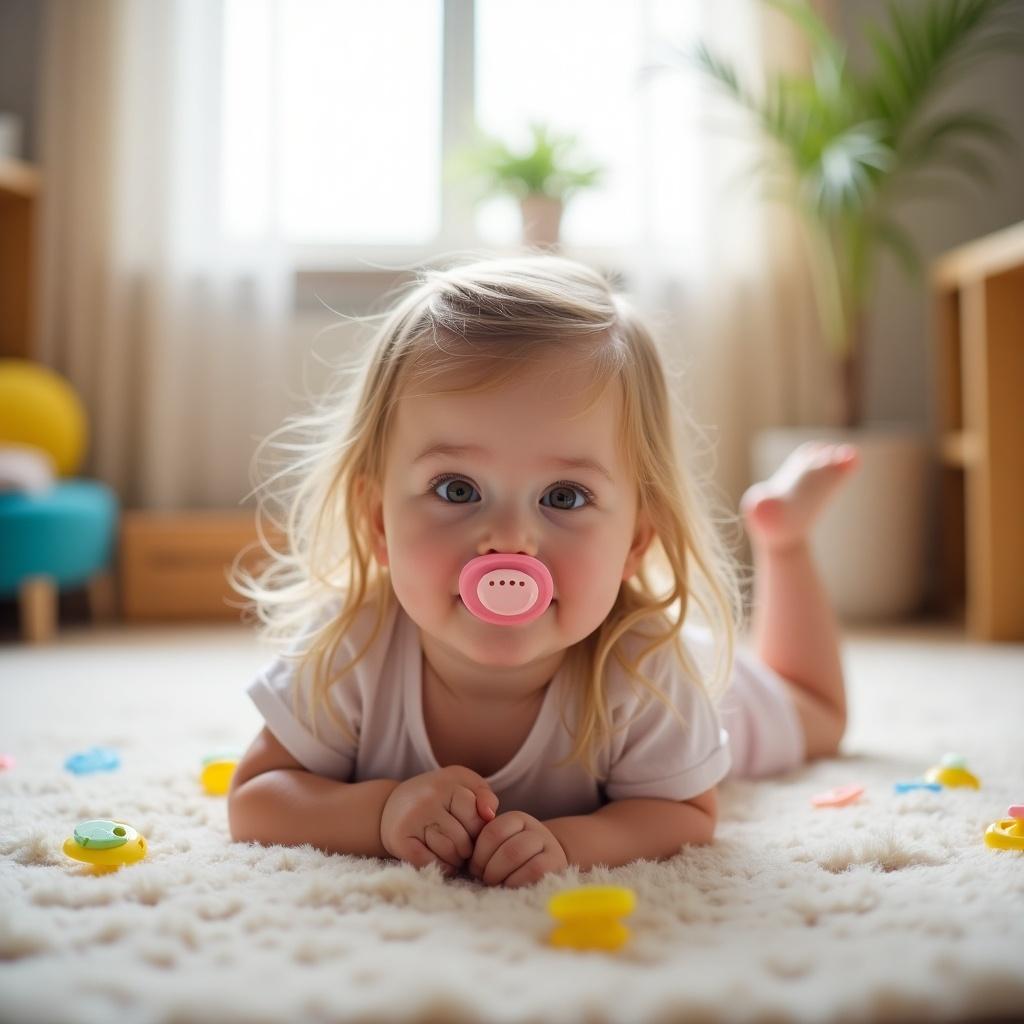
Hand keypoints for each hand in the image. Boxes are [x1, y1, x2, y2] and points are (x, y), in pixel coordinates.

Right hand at [380, 766, 498, 876]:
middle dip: (467, 846)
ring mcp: (411, 819)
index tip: (470, 827)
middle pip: (463, 838)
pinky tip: (439, 859)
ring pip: (449, 852)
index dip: (477, 828)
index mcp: (447, 783)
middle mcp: (427, 799)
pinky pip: (430, 862)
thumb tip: (490, 815)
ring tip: (451, 851)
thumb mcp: (463, 784)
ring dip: (455, 859)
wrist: (392, 804)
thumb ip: (484, 795)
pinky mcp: (398, 839)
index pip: (476, 817)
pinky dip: (440, 866)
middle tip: (460, 842)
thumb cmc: (437, 796)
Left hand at [468, 810, 568, 887]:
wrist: (548, 863)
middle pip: (506, 846)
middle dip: (489, 868)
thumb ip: (486, 846)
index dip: (479, 853)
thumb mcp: (502, 845)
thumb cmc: (514, 859)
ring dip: (501, 874)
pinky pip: (534, 869)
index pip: (493, 831)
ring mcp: (548, 844)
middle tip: (484, 879)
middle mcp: (534, 828)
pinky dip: (516, 880)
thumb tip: (461, 857)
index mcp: (517, 819)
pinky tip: (510, 886)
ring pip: (518, 854)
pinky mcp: (556, 862)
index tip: (474, 868)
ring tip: (495, 884)